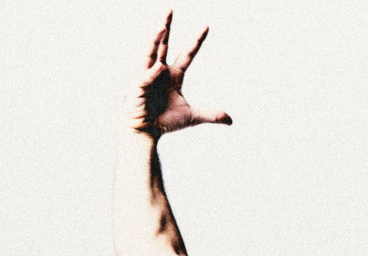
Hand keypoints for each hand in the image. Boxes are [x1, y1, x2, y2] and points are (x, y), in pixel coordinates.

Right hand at [122, 10, 231, 136]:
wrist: (145, 131)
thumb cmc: (164, 121)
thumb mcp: (192, 117)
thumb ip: (210, 115)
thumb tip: (230, 120)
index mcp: (173, 75)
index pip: (187, 54)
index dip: (196, 41)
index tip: (206, 26)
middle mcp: (160, 70)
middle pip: (163, 44)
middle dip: (165, 26)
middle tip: (170, 9)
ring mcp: (147, 75)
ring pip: (151, 52)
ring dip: (155, 39)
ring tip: (162, 26)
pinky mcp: (137, 84)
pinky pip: (146, 76)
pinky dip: (152, 73)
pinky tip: (159, 69)